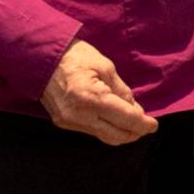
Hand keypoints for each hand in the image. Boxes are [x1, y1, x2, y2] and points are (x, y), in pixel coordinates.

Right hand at [42, 39, 158, 144]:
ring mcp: (69, 121)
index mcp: (92, 98)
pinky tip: (113, 120)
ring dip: (121, 132)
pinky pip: (91, 132)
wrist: (40, 56)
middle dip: (134, 132)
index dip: (143, 124)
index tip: (154, 125)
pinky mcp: (62, 122)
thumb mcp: (106, 67)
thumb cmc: (75, 56)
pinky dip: (106, 128)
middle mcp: (80, 115)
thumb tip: (135, 109)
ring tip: (132, 123)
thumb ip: (122, 91)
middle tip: (145, 125)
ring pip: (104, 137)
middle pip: (116, 135)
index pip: (126, 119)